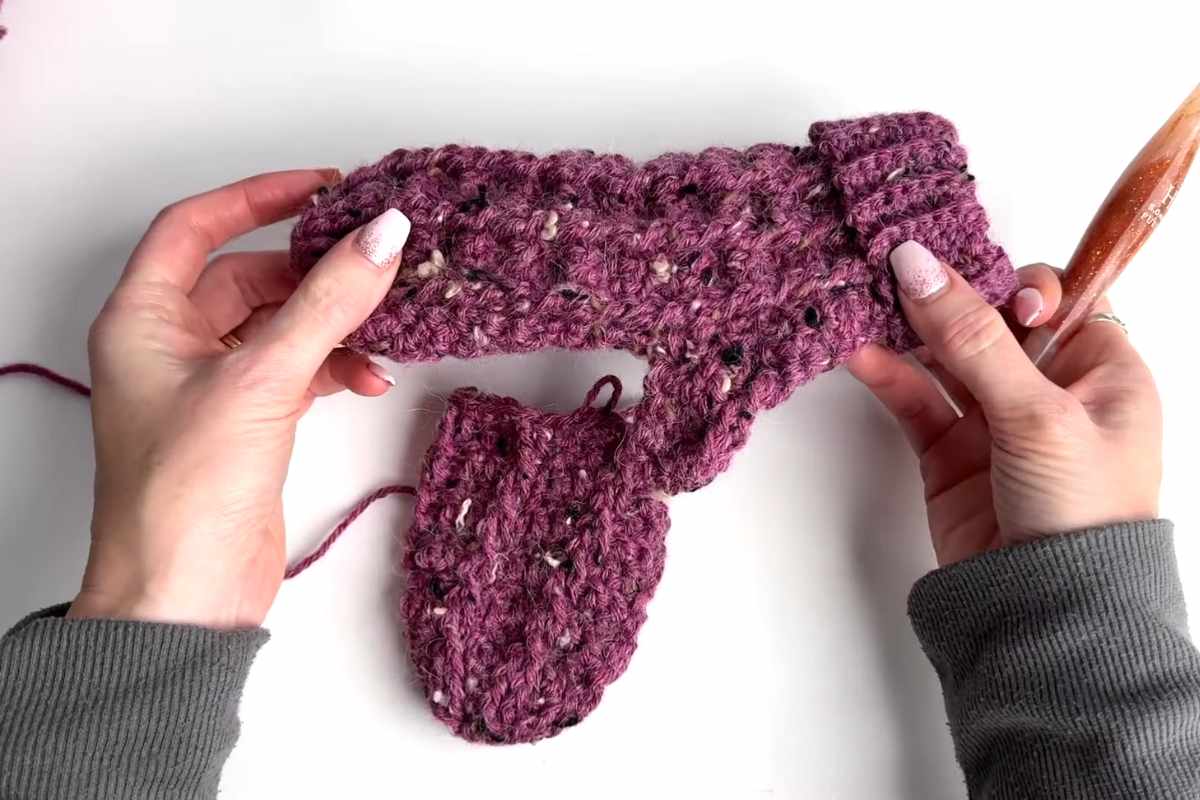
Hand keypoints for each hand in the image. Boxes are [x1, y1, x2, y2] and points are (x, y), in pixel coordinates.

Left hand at [68, 170, 411, 627]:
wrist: (184, 596)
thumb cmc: (184, 494)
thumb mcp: (262, 379)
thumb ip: (327, 302)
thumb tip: (379, 235)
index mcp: (142, 319)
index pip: (196, 227)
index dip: (258, 197)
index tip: (323, 188)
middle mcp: (170, 345)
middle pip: (249, 276)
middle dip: (313, 272)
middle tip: (373, 259)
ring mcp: (210, 386)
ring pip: (280, 325)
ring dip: (333, 325)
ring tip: (381, 331)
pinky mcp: (247, 423)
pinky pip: (297, 369)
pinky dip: (334, 366)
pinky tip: (367, 377)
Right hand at [847, 240, 1160, 566]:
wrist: (1050, 611)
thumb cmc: (1081, 508)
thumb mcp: (1038, 412)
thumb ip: (973, 336)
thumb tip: (918, 264)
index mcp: (1101, 371)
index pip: (1059, 299)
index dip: (1017, 283)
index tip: (981, 283)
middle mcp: (1049, 390)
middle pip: (991, 321)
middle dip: (948, 297)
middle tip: (901, 268)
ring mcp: (997, 423)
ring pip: (946, 358)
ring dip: (909, 332)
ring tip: (867, 302)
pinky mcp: (951, 455)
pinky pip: (916, 401)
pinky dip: (889, 376)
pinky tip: (863, 354)